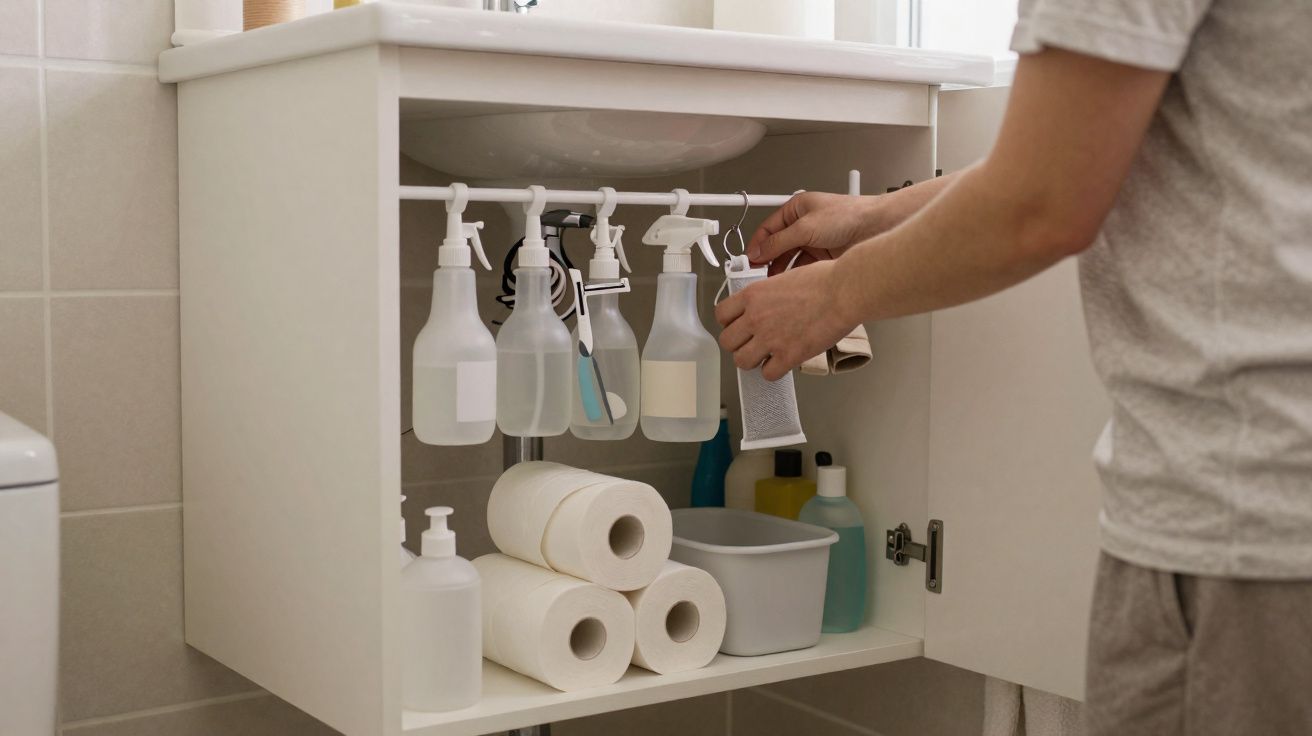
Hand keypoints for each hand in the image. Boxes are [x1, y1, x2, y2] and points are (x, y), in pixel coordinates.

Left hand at [715, 260, 856, 380]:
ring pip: (742, 361)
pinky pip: (767, 374)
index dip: (729, 323)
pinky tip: (782, 363)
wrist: (844, 292)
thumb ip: (769, 295)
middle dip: (738, 344)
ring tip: (764, 356)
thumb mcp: (785, 277)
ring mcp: (770, 338)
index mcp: (753, 295)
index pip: (721, 315)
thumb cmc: (824, 280)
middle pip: (727, 341)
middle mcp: (756, 317)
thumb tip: (766, 303)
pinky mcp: (788, 355)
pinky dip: (773, 371)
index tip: (737, 325)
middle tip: (751, 343)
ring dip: (752, 360)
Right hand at [748, 192, 884, 274]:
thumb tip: (758, 252)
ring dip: (781, 270)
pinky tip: (790, 283)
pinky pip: (803, 267)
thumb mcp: (805, 227)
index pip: (767, 229)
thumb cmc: (849, 216)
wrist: (877, 228)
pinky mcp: (823, 256)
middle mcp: (804, 224)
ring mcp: (814, 241)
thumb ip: (778, 242)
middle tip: (757, 274)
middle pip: (777, 246)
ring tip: (773, 282)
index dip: (757, 246)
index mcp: (796, 209)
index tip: (749, 261)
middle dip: (768, 260)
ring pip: (790, 259)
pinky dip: (795, 275)